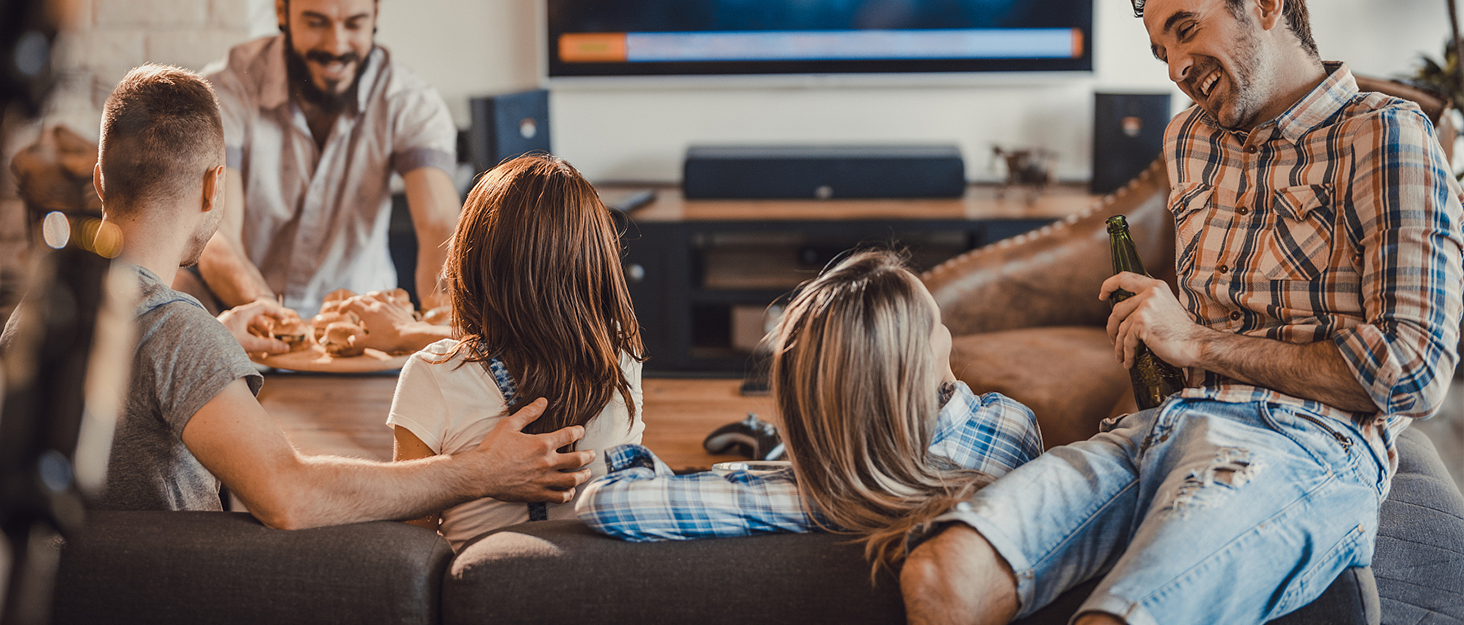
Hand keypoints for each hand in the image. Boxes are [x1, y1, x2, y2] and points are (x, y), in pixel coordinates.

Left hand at [218, 298, 296, 354]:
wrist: (198, 346)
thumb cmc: (223, 343)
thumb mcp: (249, 344)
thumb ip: (268, 346)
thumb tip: (285, 347)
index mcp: (242, 313)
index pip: (263, 307)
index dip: (276, 313)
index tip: (284, 322)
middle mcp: (234, 315)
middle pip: (255, 319)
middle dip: (265, 330)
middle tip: (271, 340)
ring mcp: (227, 322)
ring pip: (246, 326)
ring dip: (256, 336)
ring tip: (260, 349)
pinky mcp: (221, 330)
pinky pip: (238, 331)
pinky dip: (246, 338)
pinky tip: (247, 351)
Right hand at [339, 292, 424, 353]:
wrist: (411, 335)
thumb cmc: (390, 339)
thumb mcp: (371, 343)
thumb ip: (358, 341)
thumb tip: (350, 340)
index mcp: (368, 313)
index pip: (352, 303)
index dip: (344, 306)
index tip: (341, 312)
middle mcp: (378, 305)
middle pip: (363, 298)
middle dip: (354, 301)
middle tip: (351, 307)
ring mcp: (390, 305)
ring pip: (377, 294)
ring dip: (369, 295)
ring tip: (366, 298)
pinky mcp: (399, 307)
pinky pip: (390, 298)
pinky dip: (384, 299)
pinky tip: (384, 302)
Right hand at [466, 398, 594, 502]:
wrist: (481, 474)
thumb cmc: (493, 449)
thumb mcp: (509, 425)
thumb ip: (528, 413)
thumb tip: (543, 401)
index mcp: (542, 444)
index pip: (569, 435)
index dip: (578, 431)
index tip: (581, 431)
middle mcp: (548, 462)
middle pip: (577, 459)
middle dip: (588, 456)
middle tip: (592, 454)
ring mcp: (544, 480)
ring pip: (572, 480)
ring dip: (583, 476)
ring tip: (586, 473)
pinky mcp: (538, 494)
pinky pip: (559, 497)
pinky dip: (568, 494)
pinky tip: (569, 492)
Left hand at [1099, 272, 1206, 368]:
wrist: (1197, 344)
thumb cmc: (1181, 331)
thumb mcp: (1164, 308)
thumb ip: (1147, 304)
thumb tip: (1122, 313)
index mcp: (1155, 286)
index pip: (1124, 278)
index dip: (1108, 286)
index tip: (1102, 296)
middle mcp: (1150, 293)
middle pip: (1118, 310)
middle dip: (1111, 327)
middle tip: (1113, 340)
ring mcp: (1146, 307)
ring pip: (1120, 327)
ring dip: (1118, 345)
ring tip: (1121, 355)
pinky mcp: (1142, 323)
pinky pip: (1126, 340)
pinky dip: (1126, 353)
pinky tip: (1128, 362)